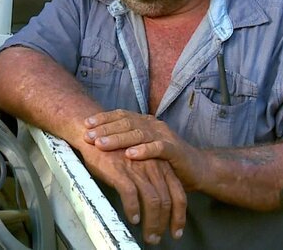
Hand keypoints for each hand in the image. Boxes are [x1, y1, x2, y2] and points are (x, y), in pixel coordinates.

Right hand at [78, 143, 185, 243]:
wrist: (93, 134)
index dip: (179, 215)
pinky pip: (132, 195)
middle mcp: (154, 166)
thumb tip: (155, 201)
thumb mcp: (140, 161)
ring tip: (148, 236)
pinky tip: (133, 219)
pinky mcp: (121, 171)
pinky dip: (133, 210)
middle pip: (168, 200)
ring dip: (152, 223)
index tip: (176, 231)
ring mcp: (138, 168)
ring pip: (153, 200)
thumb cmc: (116, 149)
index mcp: (161, 164)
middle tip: (158, 238)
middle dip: (165, 224)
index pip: (178, 193)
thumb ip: (150, 177)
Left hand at [84, 109, 207, 190]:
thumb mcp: (142, 149)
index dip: (103, 118)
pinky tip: (130, 154)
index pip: (121, 116)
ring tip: (102, 144)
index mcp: (145, 122)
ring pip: (139, 133)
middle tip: (88, 135)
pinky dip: (143, 150)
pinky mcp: (175, 150)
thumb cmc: (165, 161)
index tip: (86, 124)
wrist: (196, 168)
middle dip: (105, 128)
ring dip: (118, 138)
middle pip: (126, 122)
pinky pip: (158, 148)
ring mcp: (165, 136)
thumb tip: (97, 143)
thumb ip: (126, 143)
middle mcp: (154, 125)